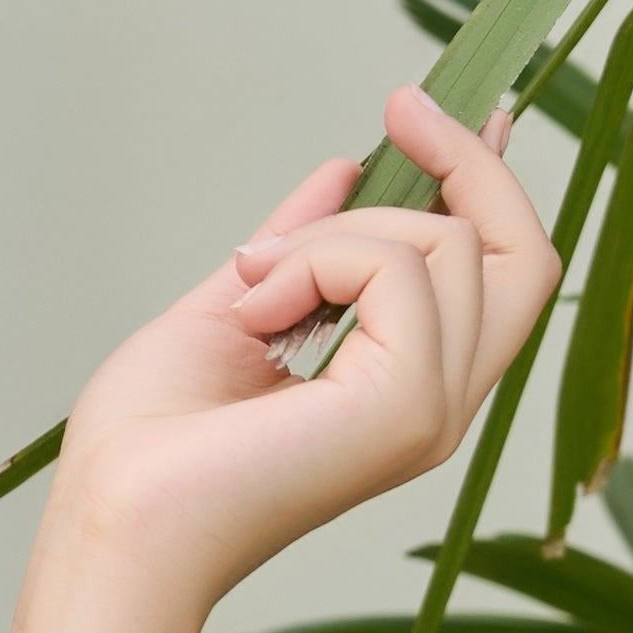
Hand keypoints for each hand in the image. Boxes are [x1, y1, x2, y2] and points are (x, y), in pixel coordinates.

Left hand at [44, 82, 560, 632]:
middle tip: (399, 108)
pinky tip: (256, 312)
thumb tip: (343, 166)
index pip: (503, 273)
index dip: (488, 180)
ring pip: (450, 243)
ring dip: (334, 235)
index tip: (425, 108)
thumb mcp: (232, 306)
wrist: (110, 524)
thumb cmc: (147, 446)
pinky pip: (397, 267)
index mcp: (407, 388)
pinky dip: (315, 259)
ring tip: (253, 287)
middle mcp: (440, 404)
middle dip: (466, 162)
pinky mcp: (407, 408)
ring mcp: (432, 410)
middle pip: (522, 252)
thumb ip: (297, 243)